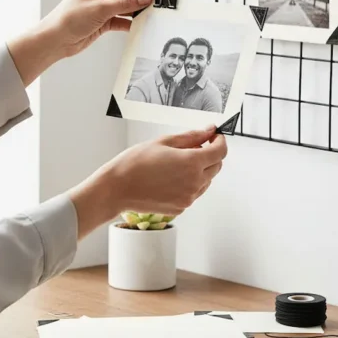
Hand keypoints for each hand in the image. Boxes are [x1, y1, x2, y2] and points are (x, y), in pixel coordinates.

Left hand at [6, 0, 152, 85]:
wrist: (56, 39)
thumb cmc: (70, 19)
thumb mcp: (101, 9)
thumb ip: (126, 4)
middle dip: (141, 1)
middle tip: (155, 11)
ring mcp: (105, 4)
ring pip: (128, 6)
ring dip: (138, 13)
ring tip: (149, 20)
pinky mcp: (106, 19)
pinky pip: (124, 18)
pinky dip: (131, 23)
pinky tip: (139, 28)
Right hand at [67, 126, 227, 238]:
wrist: (117, 189)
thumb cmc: (135, 163)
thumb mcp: (165, 142)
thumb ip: (192, 136)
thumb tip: (209, 130)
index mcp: (192, 163)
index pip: (220, 152)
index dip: (220, 141)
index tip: (215, 136)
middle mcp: (194, 183)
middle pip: (216, 166)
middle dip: (211, 154)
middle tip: (195, 145)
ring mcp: (189, 197)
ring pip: (207, 180)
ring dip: (201, 170)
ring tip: (178, 163)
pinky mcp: (181, 207)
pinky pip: (194, 192)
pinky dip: (190, 183)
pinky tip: (172, 177)